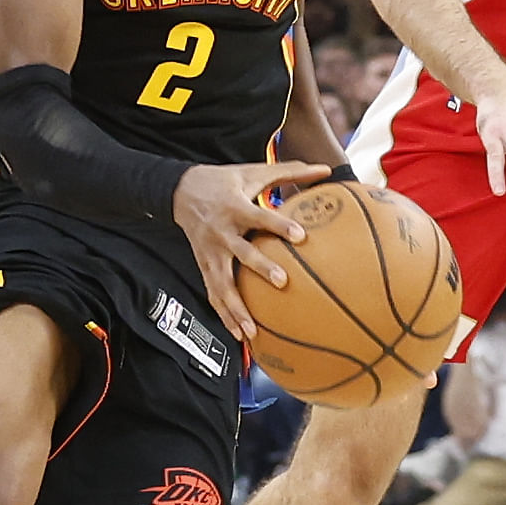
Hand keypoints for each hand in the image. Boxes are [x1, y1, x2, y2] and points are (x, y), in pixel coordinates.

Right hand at [173, 159, 335, 344]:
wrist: (179, 191)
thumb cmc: (224, 181)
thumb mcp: (253, 172)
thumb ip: (289, 171)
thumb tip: (325, 169)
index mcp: (235, 207)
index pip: (259, 217)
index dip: (278, 226)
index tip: (300, 237)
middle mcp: (222, 232)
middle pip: (241, 253)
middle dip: (260, 268)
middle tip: (282, 282)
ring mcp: (210, 252)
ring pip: (221, 283)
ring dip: (235, 308)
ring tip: (252, 331)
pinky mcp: (203, 266)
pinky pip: (213, 294)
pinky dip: (224, 315)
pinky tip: (239, 335)